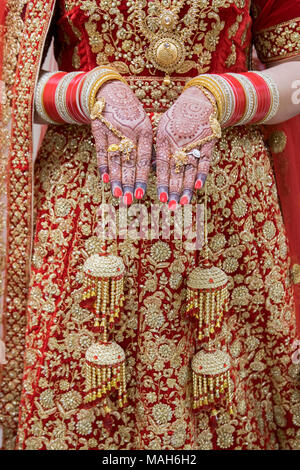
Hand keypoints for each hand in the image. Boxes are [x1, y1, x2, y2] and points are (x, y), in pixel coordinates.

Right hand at [91, 80, 152, 204]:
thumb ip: (148, 149)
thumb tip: (155, 172)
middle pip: (130, 162)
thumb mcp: (144, 128)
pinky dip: (103, 165)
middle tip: (130, 201)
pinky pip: (101, 150)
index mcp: (145, 132)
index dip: (142, 178)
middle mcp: (130, 132)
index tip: (142, 194)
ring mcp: (113, 130)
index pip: (144, 159)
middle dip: (130, 183)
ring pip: (115, 159)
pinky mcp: (99, 128)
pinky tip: (104, 179)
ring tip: (118, 194)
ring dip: (117, 178)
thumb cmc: (133, 115)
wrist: (112, 92)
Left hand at [156, 86, 218, 208]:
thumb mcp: (162, 128)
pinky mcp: (209, 142)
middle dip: (173, 190)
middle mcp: (179, 142)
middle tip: (170, 207)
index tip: (159, 197)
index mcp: (165, 138)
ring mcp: (195, 142)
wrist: (200, 99)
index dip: (161, 182)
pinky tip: (198, 187)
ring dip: (186, 187)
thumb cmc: (176, 117)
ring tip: (183, 202)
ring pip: (190, 169)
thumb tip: (151, 169)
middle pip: (176, 170)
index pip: (162, 165)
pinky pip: (205, 161)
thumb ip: (159, 149)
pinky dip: (202, 174)